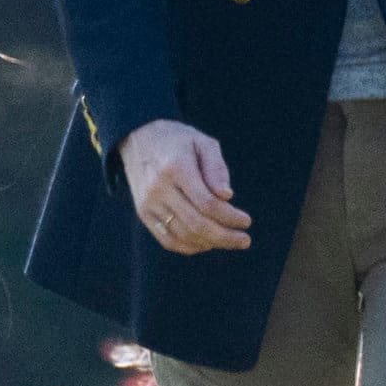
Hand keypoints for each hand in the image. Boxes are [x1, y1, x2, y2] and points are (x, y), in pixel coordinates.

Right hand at [118, 118, 251, 255]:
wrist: (138, 138)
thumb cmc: (178, 140)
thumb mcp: (202, 142)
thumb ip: (216, 167)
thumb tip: (227, 196)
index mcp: (176, 168)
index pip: (207, 203)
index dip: (230, 217)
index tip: (246, 221)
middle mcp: (159, 188)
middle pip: (196, 223)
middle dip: (225, 237)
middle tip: (245, 240)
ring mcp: (149, 203)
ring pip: (183, 235)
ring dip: (211, 243)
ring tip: (229, 241)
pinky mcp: (144, 213)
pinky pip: (168, 240)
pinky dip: (190, 247)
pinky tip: (207, 243)